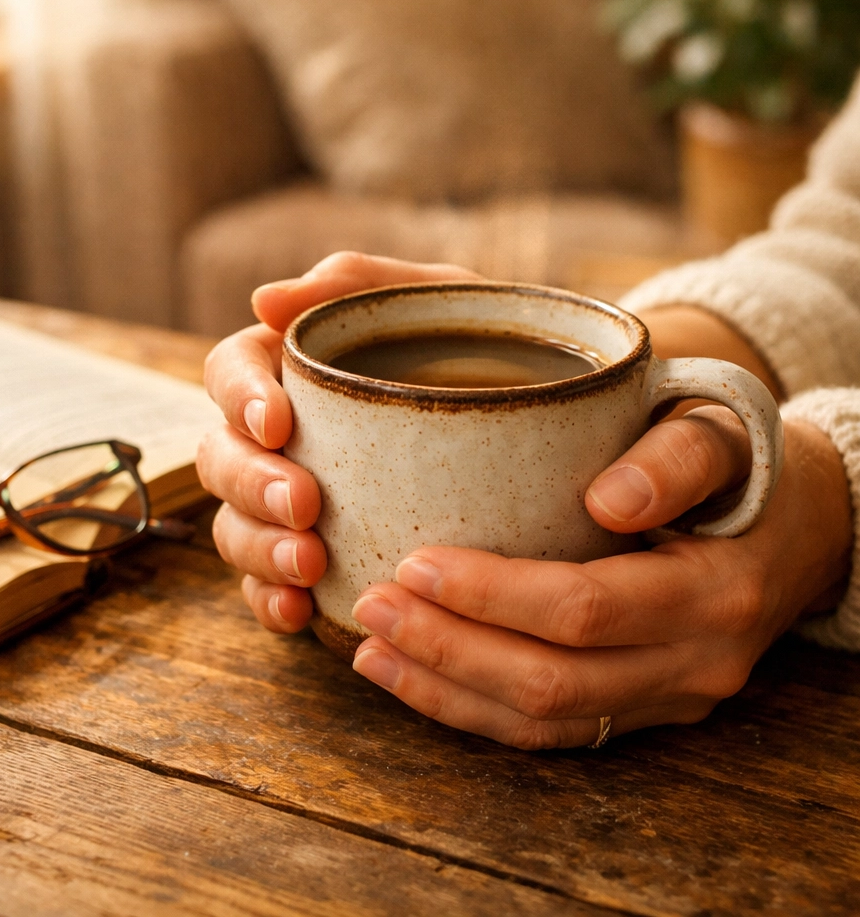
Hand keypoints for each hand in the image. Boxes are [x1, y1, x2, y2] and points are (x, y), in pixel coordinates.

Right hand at [196, 252, 483, 631]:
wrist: (554, 423)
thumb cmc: (485, 347)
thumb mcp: (437, 297)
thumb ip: (358, 282)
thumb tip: (264, 299)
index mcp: (294, 369)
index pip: (231, 372)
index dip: (238, 397)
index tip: (279, 424)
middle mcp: (282, 439)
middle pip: (221, 457)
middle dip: (249, 483)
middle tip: (303, 505)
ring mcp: (292, 504)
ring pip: (235, 526)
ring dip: (258, 548)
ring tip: (308, 565)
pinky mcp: (317, 561)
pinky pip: (268, 586)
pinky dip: (271, 600)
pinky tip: (299, 610)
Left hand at [350, 408, 852, 748]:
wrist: (795, 530)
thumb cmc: (743, 470)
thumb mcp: (723, 435)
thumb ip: (678, 456)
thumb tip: (609, 499)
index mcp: (715, 592)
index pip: (583, 609)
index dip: (490, 594)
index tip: (413, 563)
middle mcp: (695, 662)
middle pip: (552, 681)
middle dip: (448, 648)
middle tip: (371, 605)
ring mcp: (668, 697)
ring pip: (544, 721)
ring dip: (446, 690)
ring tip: (370, 650)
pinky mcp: (639, 709)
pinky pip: (551, 731)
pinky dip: (473, 709)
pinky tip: (414, 678)